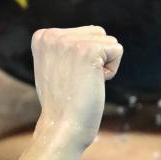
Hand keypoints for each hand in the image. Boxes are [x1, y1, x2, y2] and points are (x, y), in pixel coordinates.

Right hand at [31, 26, 122, 148]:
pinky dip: (111, 71)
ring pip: (109, 42)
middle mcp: (53, 35)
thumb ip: (66, 49)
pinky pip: (117, 51)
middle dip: (96, 59)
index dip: (83, 59)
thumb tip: (93, 32)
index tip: (67, 78)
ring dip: (103, 65)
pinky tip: (93, 84)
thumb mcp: (54, 68)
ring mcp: (69, 42)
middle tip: (78, 82)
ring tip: (84, 83)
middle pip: (97, 34)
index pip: (83, 34)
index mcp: (43, 36)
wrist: (62, 127)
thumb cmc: (62, 105)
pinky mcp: (88, 51)